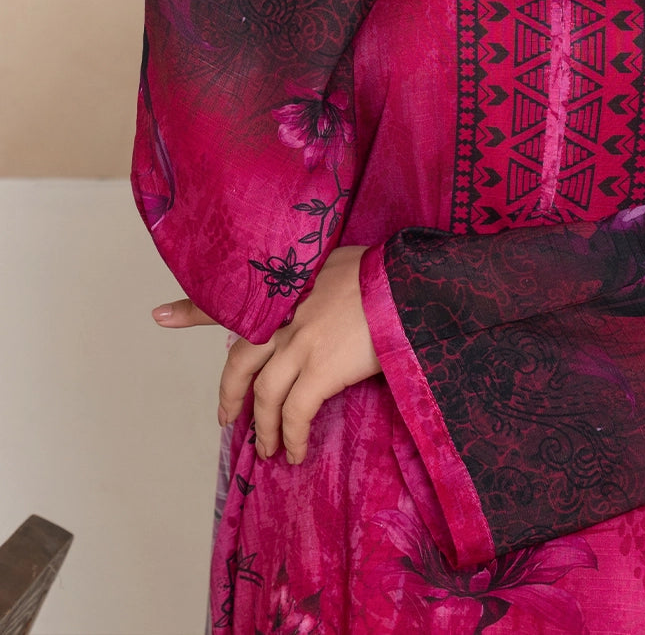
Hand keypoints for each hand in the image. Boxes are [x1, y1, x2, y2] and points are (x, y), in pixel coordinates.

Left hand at [151, 246, 379, 463]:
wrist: (410, 282)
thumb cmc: (384, 273)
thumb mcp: (338, 266)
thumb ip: (315, 287)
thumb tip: (310, 305)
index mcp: (287, 287)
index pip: (230, 298)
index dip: (192, 309)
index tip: (160, 315)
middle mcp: (285, 314)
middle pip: (240, 361)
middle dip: (230, 395)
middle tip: (226, 419)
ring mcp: (300, 341)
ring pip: (264, 394)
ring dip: (265, 427)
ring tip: (270, 448)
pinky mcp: (322, 368)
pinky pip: (296, 412)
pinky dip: (292, 435)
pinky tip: (296, 450)